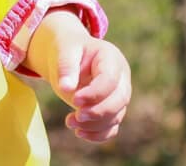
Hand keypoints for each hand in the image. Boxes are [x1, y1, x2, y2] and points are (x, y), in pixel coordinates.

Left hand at [26, 10, 131, 143]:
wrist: (70, 54)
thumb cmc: (68, 50)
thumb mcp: (65, 51)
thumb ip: (66, 67)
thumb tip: (66, 88)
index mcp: (111, 58)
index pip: (110, 80)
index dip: (95, 93)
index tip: (75, 100)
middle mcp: (121, 77)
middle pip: (119, 100)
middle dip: (98, 112)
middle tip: (75, 116)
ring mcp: (119, 94)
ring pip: (116, 116)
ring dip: (94, 125)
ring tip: (69, 122)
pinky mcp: (112, 109)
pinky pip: (112, 127)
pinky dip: (98, 134)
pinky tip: (79, 133)